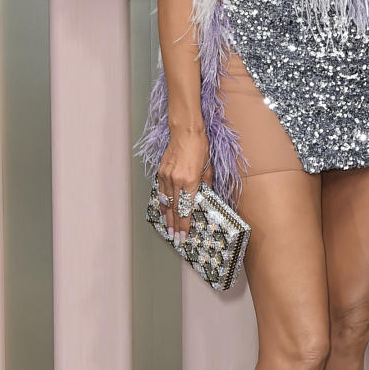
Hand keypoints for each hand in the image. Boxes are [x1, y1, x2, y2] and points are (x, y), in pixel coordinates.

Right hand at [157, 129, 211, 243]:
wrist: (185, 131)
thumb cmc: (199, 147)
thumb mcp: (208, 168)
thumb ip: (205, 186)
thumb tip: (204, 198)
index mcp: (190, 181)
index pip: (186, 208)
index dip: (185, 224)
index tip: (184, 235)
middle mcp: (176, 180)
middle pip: (174, 209)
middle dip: (174, 225)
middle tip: (175, 238)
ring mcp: (166, 176)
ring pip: (165, 202)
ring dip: (167, 217)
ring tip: (169, 229)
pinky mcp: (161, 171)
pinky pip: (160, 192)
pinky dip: (161, 203)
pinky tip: (163, 210)